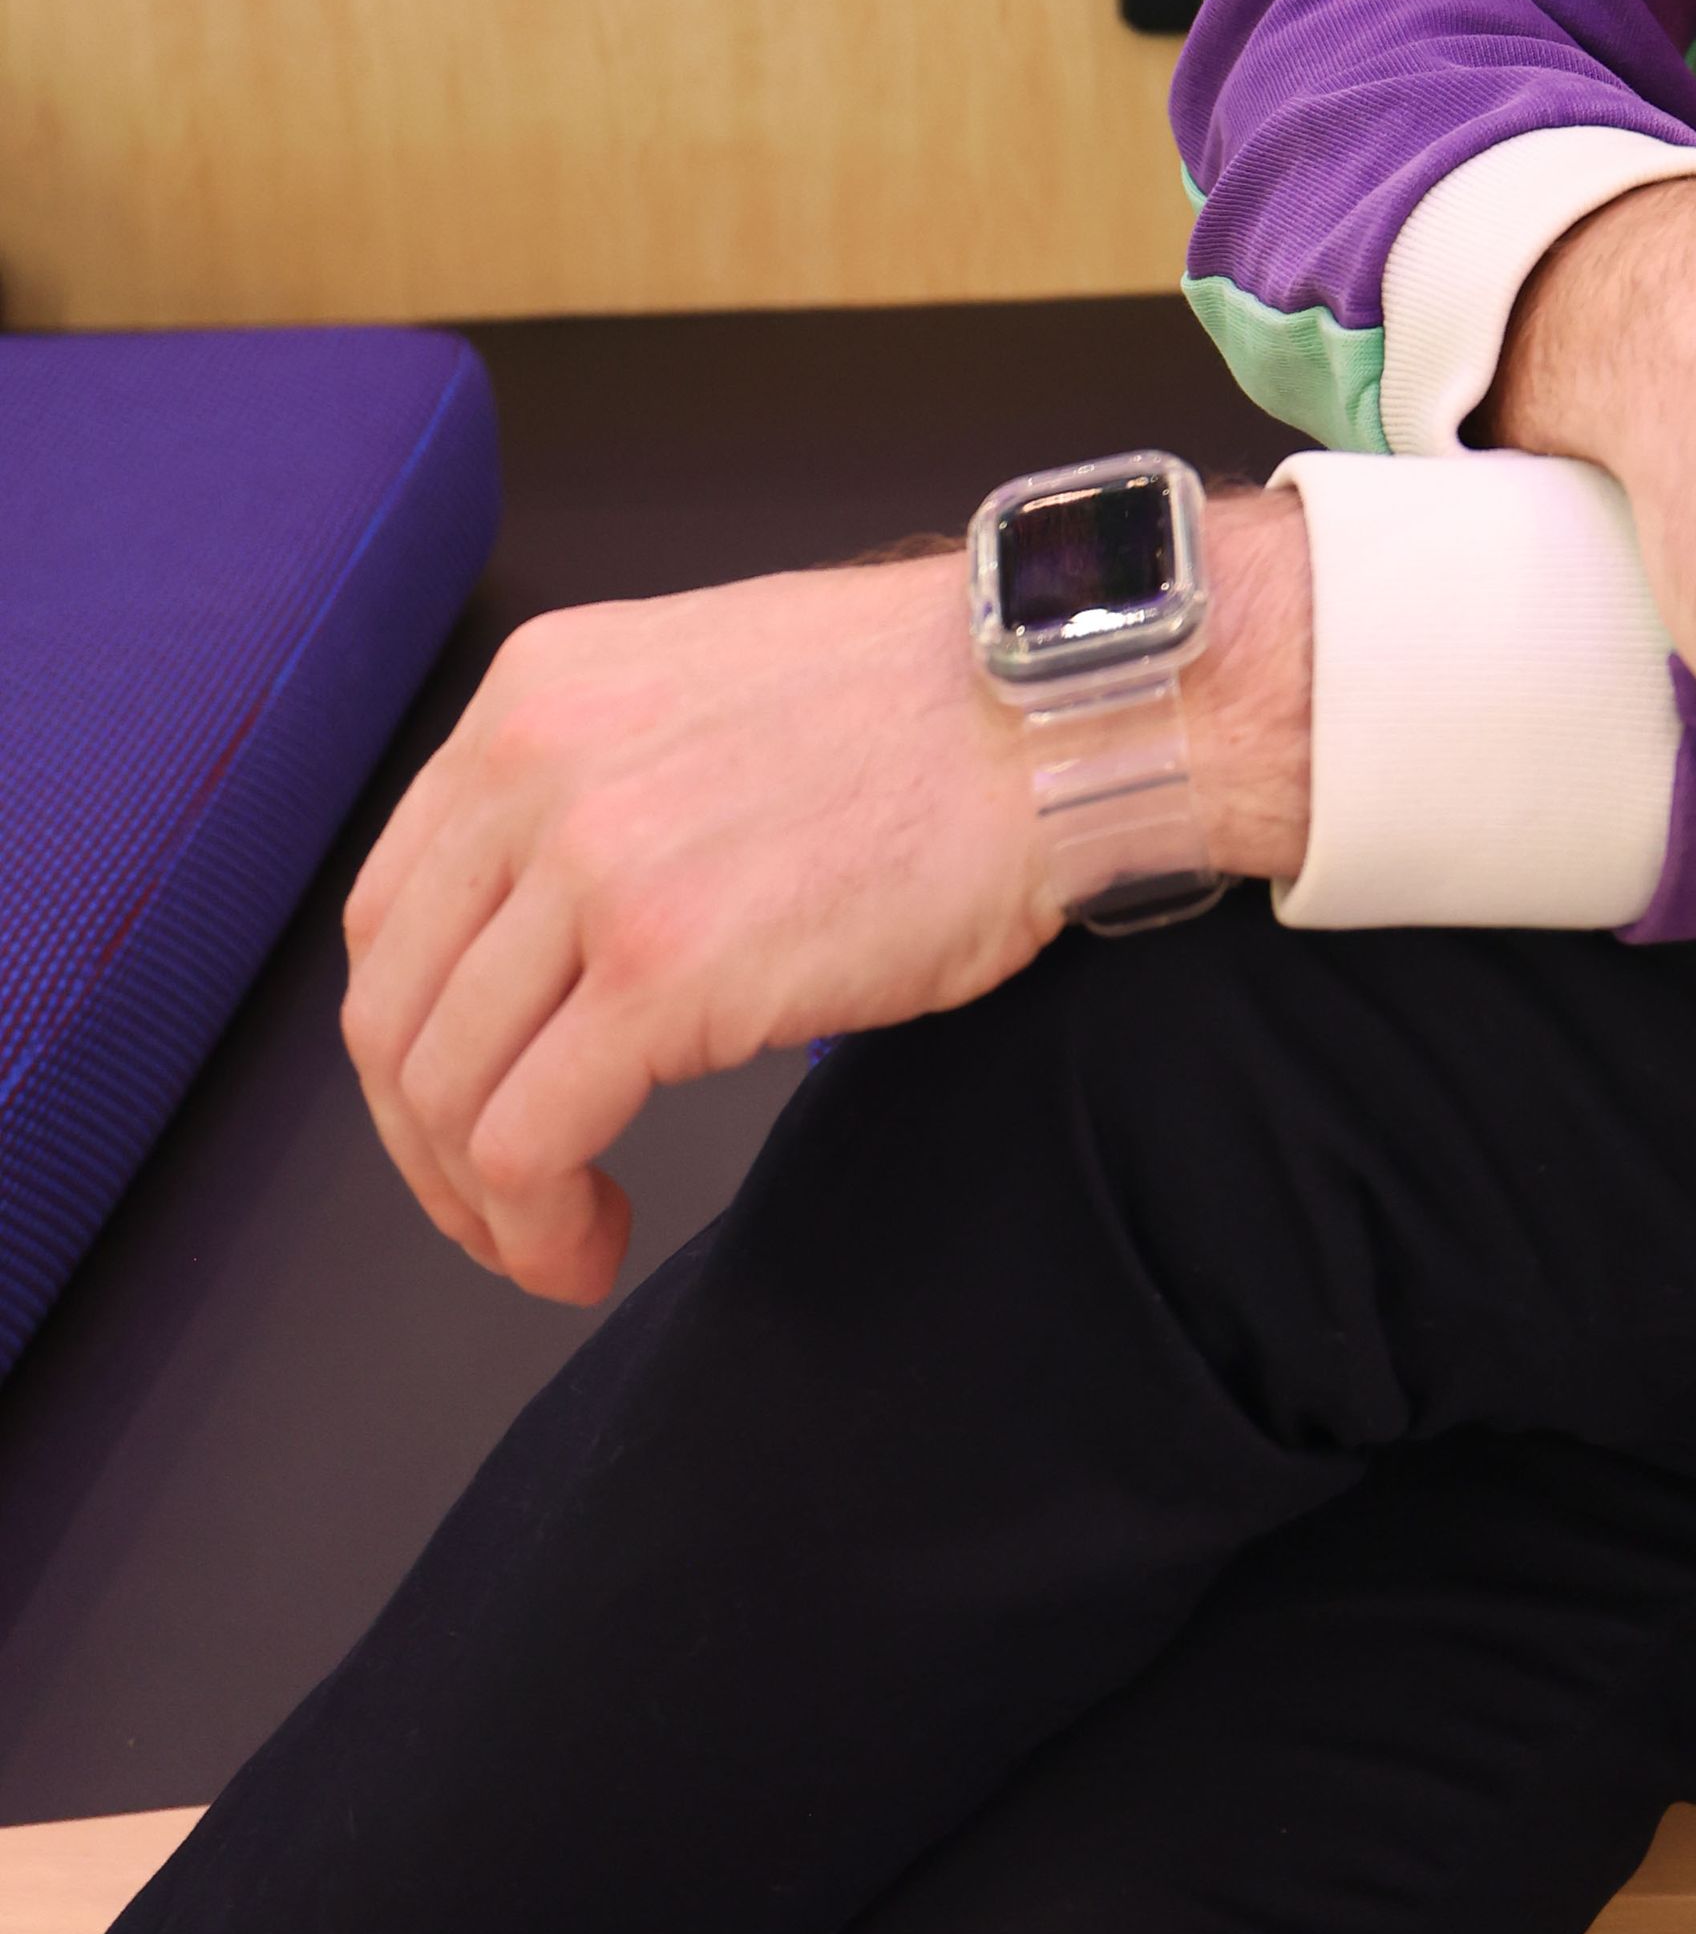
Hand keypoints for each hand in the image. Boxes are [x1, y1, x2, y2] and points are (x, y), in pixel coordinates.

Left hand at [342, 491, 1313, 1307]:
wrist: (1064, 709)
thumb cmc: (935, 712)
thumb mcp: (708, 696)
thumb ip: (605, 784)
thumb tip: (553, 937)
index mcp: (536, 691)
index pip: (394, 903)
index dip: (414, 1038)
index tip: (468, 1109)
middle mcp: (534, 763)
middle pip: (394, 1009)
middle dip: (427, 1145)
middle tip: (501, 1210)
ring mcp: (593, 863)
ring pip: (443, 1089)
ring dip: (481, 1202)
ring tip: (559, 1241)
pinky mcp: (661, 968)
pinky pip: (525, 1143)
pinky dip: (536, 1226)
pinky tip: (595, 1241)